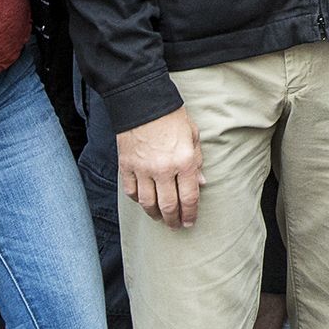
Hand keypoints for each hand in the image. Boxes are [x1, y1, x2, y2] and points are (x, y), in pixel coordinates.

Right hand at [117, 106, 203, 228]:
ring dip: (155, 214)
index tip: (190, 222)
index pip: (189, 197)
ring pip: (148, 203)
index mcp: (184, 161)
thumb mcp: (193, 135)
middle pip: (168, 205)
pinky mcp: (127, 166)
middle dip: (173, 220)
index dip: (190, 214)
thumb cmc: (172, 117)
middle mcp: (164, 169)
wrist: (143, 102)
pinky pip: (131, 191)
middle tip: (175, 226)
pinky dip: (137, 200)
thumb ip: (197, 161)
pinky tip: (143, 202)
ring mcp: (143, 169)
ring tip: (160, 218)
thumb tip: (201, 184)